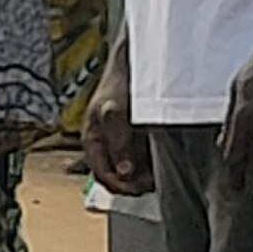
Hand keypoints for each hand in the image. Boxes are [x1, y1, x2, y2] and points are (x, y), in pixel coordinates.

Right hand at [81, 30, 151, 197]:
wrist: (135, 65)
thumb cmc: (120, 86)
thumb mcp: (114, 113)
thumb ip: (118, 143)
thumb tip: (124, 172)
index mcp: (92, 142)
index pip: (103, 176)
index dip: (122, 185)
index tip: (141, 186)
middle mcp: (104, 147)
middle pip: (115, 179)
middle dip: (132, 184)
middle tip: (152, 182)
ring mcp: (119, 146)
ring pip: (128, 174)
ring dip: (142, 178)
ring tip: (158, 173)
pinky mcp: (134, 143)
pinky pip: (139, 164)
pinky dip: (149, 168)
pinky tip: (160, 163)